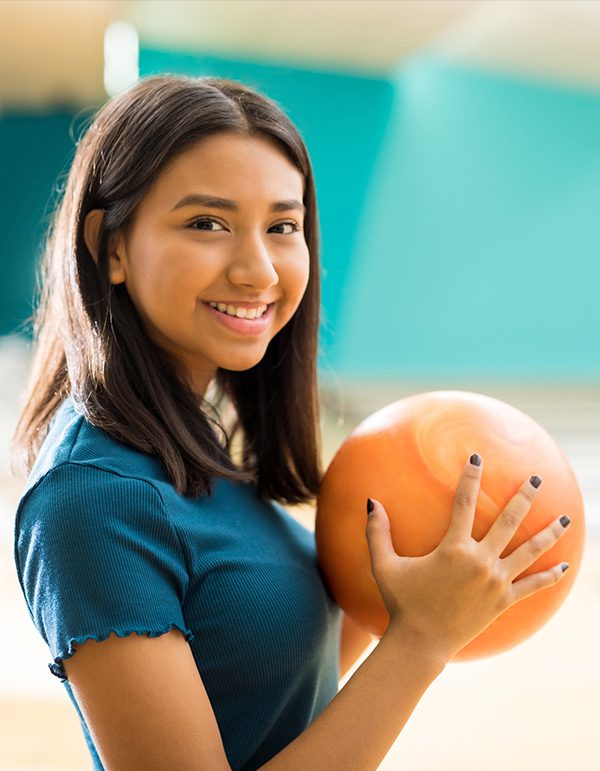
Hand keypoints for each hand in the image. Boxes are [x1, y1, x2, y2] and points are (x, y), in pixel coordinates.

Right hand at [365, 453, 570, 661]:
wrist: (421, 643)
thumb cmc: (401, 602)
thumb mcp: (384, 566)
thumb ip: (377, 532)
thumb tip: (371, 502)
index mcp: (453, 548)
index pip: (463, 502)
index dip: (470, 477)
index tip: (477, 458)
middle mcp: (479, 560)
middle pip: (508, 521)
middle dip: (524, 497)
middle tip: (535, 480)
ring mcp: (495, 581)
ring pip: (529, 551)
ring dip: (550, 532)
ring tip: (566, 518)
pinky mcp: (504, 601)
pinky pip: (533, 586)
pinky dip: (550, 577)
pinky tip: (565, 567)